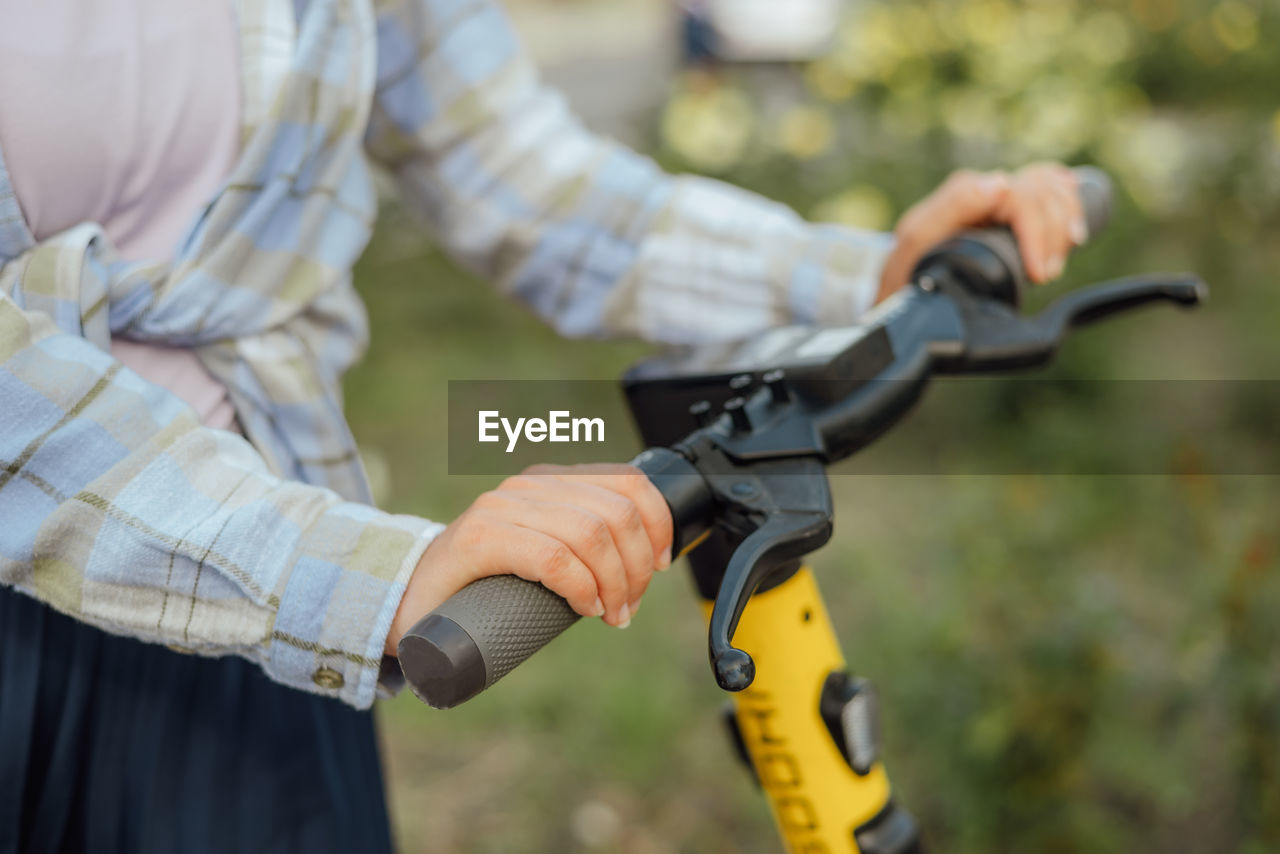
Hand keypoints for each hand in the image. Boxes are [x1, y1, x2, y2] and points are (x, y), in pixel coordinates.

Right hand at [386, 464, 673, 654]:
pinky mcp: (481, 539)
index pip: (627, 483)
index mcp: (551, 484)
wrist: (409, 602)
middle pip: (616, 514)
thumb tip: (642, 568)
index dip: (657, 524)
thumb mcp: (544, 556)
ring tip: (610, 614)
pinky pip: (552, 556)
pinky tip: (585, 607)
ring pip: (590, 534)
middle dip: (637, 568)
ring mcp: (502, 509)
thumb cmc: (482, 587)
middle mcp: (529, 487)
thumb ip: (582, 548)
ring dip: (615, 584)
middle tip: (628, 606)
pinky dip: (580, 586)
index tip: (661, 565)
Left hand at [876, 163, 1086, 300]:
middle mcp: (985, 189)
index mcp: (965, 191)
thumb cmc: (906, 268)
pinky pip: (1049, 188)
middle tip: (1046, 273)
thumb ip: (951, 208)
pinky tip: (1073, 220)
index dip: (1039, 234)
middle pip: (1043, 191)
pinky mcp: (1008, 209)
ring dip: (1065, 223)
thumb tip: (999, 184)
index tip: (1040, 273)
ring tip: (1055, 262)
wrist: (898, 285)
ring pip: (1052, 187)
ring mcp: (998, 196)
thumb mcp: (916, 241)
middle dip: (1055, 235)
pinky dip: (1068, 201)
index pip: (1022, 196)